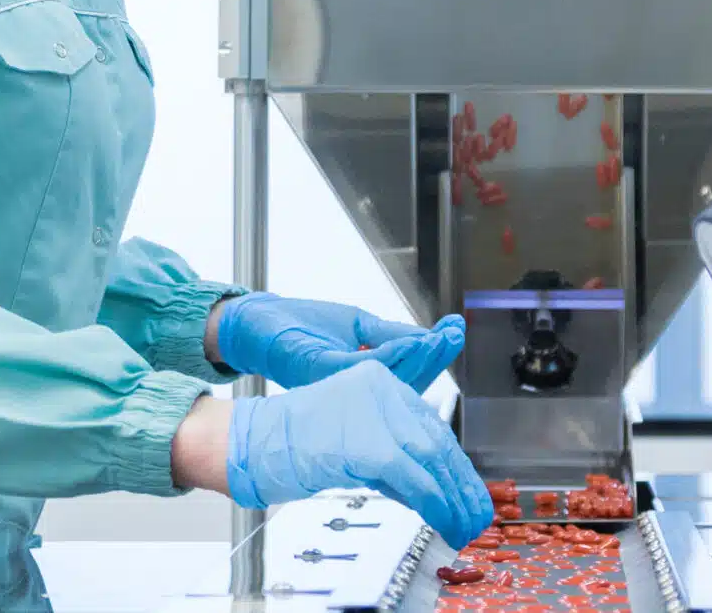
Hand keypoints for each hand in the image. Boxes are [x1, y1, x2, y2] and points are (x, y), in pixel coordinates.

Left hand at [216, 293, 464, 390]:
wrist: (254, 326)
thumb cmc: (299, 325)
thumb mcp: (355, 325)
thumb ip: (390, 334)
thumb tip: (428, 339)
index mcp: (362, 377)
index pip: (409, 371)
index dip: (435, 354)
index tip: (457, 330)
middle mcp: (352, 386)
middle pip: (407, 378)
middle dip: (435, 355)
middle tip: (456, 333)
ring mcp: (337, 381)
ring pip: (390, 374)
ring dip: (420, 355)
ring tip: (441, 337)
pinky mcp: (320, 368)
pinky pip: (362, 365)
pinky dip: (391, 353)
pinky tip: (412, 341)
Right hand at [226, 361, 495, 544]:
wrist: (249, 442)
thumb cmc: (291, 447)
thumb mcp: (351, 446)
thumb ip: (390, 460)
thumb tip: (429, 491)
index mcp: (381, 384)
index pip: (430, 426)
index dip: (454, 465)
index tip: (468, 492)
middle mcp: (383, 389)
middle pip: (437, 440)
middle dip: (461, 483)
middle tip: (476, 514)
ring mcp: (374, 412)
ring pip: (431, 458)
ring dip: (453, 499)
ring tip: (463, 526)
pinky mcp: (366, 441)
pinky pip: (412, 476)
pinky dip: (433, 502)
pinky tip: (442, 519)